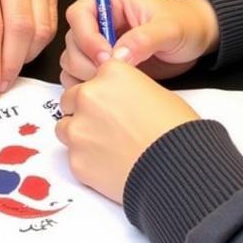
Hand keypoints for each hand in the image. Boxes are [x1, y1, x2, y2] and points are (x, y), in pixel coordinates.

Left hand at [56, 60, 198, 202]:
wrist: (177, 169)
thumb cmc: (176, 130)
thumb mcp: (156, 92)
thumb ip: (126, 89)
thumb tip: (119, 97)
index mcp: (110, 73)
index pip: (92, 76)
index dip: (101, 91)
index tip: (111, 103)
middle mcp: (88, 95)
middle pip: (71, 99)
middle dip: (84, 111)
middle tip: (107, 127)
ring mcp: (78, 128)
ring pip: (65, 127)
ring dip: (80, 134)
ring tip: (107, 147)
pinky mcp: (75, 159)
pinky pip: (73, 156)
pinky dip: (87, 160)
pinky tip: (110, 165)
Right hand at [60, 0, 218, 85]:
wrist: (199, 39)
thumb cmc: (186, 23)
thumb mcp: (169, 28)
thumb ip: (144, 39)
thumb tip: (119, 55)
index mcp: (111, 1)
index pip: (79, 14)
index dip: (87, 36)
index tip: (105, 55)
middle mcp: (101, 22)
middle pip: (72, 40)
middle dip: (86, 60)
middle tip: (109, 73)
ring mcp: (101, 44)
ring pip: (73, 60)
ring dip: (85, 75)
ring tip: (111, 82)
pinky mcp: (105, 65)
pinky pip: (81, 76)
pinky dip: (86, 86)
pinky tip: (105, 91)